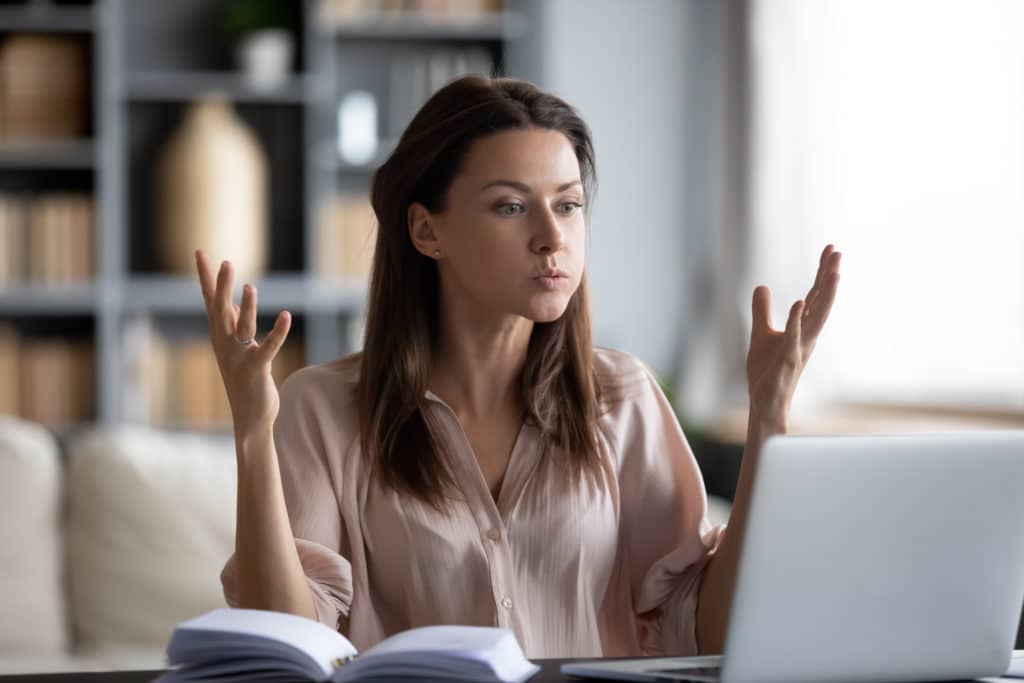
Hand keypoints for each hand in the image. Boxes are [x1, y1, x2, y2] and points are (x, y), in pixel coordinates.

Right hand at [195, 249, 291, 434]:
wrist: (250, 418)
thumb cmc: (244, 380)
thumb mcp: (236, 347)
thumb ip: (233, 324)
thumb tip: (231, 301)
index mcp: (220, 336)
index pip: (211, 300)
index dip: (206, 277)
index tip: (200, 252)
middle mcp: (225, 344)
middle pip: (220, 309)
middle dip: (221, 286)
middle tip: (224, 262)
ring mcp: (239, 357)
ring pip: (242, 327)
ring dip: (247, 307)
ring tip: (251, 287)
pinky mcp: (256, 369)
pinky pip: (268, 347)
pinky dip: (278, 331)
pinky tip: (286, 316)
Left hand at [746, 244, 840, 431]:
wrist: (765, 402)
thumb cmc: (767, 371)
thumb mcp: (761, 334)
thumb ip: (762, 311)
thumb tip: (761, 286)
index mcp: (803, 327)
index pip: (815, 294)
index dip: (823, 272)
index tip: (831, 248)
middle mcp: (807, 335)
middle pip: (821, 301)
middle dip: (829, 276)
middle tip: (837, 252)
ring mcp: (799, 347)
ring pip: (816, 317)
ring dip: (825, 295)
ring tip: (833, 273)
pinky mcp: (786, 360)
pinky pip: (793, 337)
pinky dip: (796, 320)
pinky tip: (798, 302)